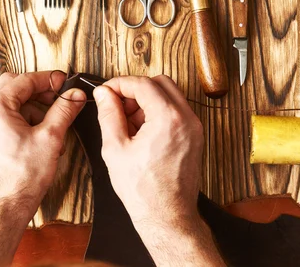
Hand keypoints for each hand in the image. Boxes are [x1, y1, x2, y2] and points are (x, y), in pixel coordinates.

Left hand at [0, 71, 85, 216]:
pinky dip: (23, 119)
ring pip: (10, 102)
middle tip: (56, 97)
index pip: (24, 80)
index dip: (48, 79)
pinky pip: (5, 117)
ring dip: (32, 107)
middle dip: (37, 90)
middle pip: (13, 86)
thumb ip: (64, 110)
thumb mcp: (50, 138)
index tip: (64, 83)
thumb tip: (75, 95)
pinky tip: (40, 136)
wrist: (6, 206)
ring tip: (51, 125)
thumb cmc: (22, 177)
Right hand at [94, 76, 223, 265]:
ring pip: (170, 94)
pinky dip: (158, 111)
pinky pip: (176, 110)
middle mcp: (187, 118)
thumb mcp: (115, 149)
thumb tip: (104, 94)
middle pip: (160, 82)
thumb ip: (109, 115)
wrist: (167, 216)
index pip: (142, 84)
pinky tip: (141, 130)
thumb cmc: (143, 191)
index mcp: (168, 119)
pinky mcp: (195, 136)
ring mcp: (194, 127)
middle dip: (135, 88)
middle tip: (117, 104)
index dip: (119, 84)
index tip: (106, 91)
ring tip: (128, 122)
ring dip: (147, 99)